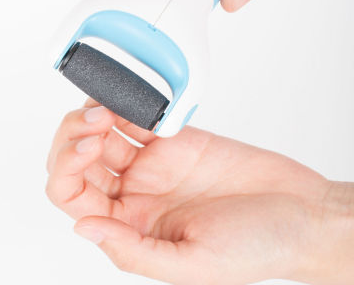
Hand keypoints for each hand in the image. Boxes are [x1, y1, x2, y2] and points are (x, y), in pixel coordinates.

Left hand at [46, 100, 353, 283]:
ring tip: (107, 111)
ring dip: (93, 118)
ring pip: (101, 135)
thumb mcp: (192, 264)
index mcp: (133, 227)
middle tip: (95, 125)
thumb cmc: (255, 247)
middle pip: (80, 163)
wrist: (300, 212)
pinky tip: (125, 103)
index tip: (88, 152)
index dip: (67, 171)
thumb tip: (83, 227)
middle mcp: (137, 194)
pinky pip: (137, 119)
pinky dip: (124, 107)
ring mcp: (154, 164)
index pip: (74, 198)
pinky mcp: (176, 140)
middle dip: (73, 139)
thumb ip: (132, 248)